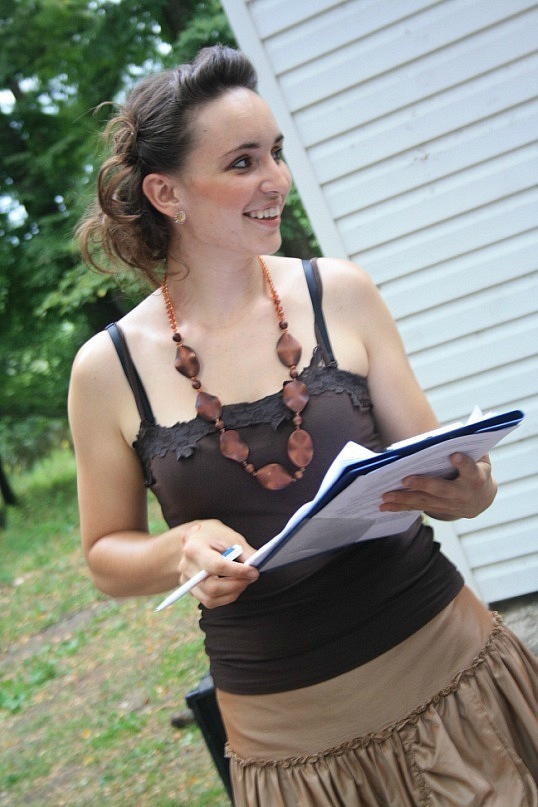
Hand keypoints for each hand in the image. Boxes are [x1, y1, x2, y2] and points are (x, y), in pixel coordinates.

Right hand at [178, 520, 258, 607]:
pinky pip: (210, 601)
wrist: (197, 537)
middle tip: (251, 577)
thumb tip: (255, 569)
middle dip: (236, 585)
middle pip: (212, 587)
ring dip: (233, 592)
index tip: (253, 571)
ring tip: (244, 581)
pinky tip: (234, 586)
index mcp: (194, 548)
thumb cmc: (215, 535)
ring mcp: (186, 579)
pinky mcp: (190, 588)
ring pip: (211, 598)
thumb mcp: (231, 538)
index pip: (217, 566)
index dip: (237, 571)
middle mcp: (186, 566)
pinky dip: (226, 597)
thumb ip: (245, 553)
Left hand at [380, 453, 496, 520]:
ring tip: (386, 495)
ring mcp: (450, 505)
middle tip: (405, 480)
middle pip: (442, 489)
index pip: (470, 469)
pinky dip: (400, 507)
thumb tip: (450, 433)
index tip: (453, 455)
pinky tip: (385, 506)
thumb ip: (468, 446)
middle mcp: (463, 494)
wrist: (482, 499)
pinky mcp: (438, 509)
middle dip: (423, 484)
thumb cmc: (477, 469)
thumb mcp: (480, 457)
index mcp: (477, 477)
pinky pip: (418, 508)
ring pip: (425, 501)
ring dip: (404, 499)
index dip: (463, 463)